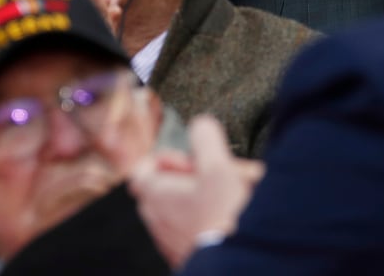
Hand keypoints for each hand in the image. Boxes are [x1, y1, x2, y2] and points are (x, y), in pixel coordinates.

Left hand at [130, 116, 264, 268]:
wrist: (236, 259)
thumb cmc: (222, 213)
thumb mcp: (217, 164)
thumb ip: (205, 137)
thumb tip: (200, 123)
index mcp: (154, 194)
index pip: (142, 168)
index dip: (166, 157)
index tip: (190, 159)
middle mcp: (156, 218)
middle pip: (169, 186)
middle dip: (199, 175)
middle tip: (223, 173)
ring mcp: (170, 239)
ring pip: (186, 206)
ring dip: (212, 194)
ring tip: (242, 193)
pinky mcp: (188, 253)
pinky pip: (197, 227)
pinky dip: (214, 217)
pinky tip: (238, 216)